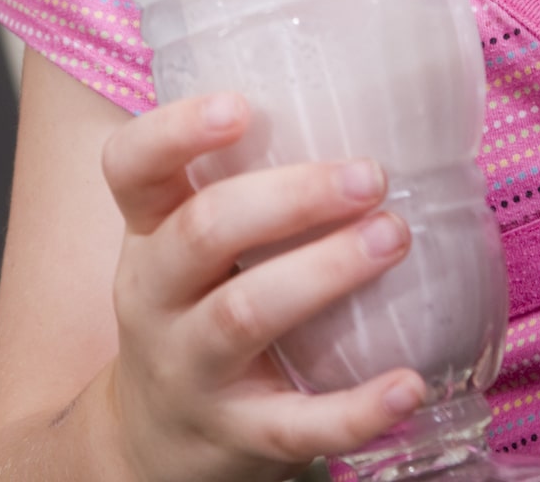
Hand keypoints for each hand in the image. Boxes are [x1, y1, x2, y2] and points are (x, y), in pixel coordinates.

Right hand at [102, 92, 425, 481]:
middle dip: (289, 197)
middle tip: (370, 175)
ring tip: (395, 236)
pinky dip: (355, 409)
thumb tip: (371, 95)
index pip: (130, 167)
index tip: (241, 104)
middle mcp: (156, 296)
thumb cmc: (199, 306)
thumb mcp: (191, 244)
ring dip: (325, 272)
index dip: (175, 132)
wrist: (151, 444)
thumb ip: (247, 181)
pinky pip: (292, 427)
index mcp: (149, 231)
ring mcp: (189, 370)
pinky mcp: (234, 437)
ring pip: (243, 315)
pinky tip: (408, 385)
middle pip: (203, 231)